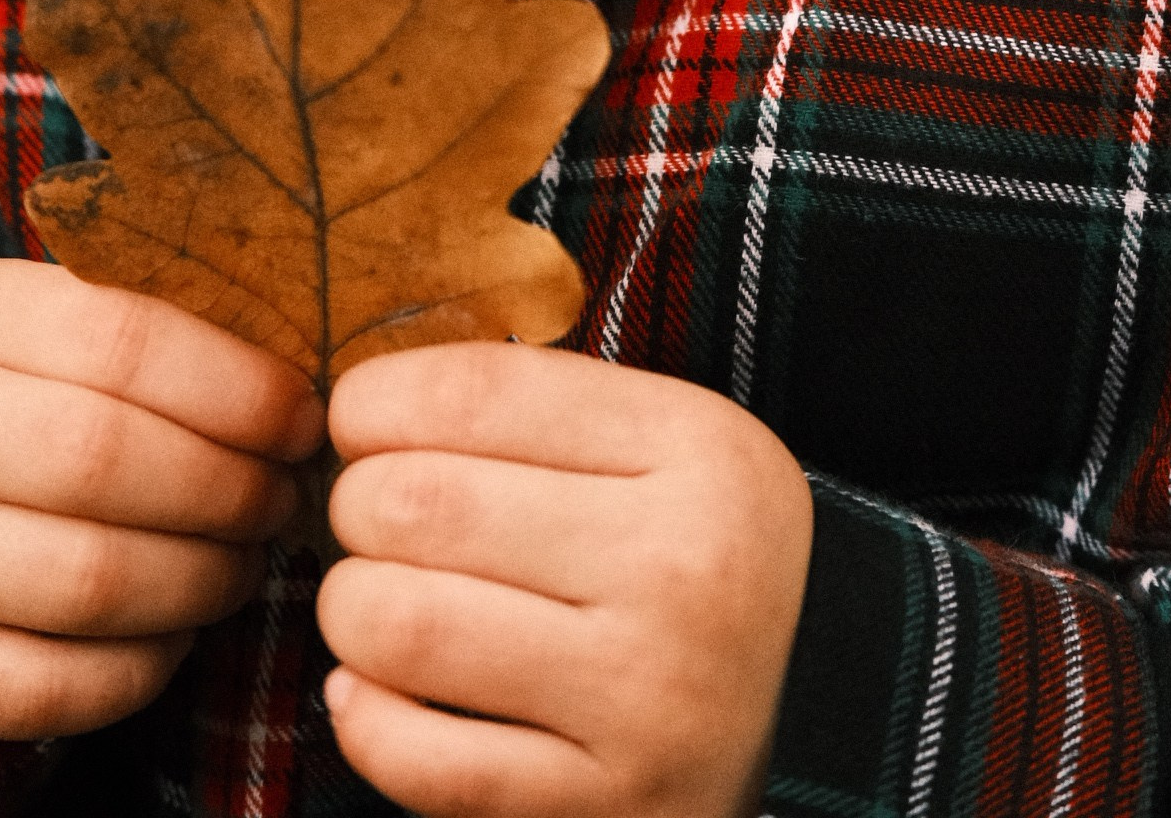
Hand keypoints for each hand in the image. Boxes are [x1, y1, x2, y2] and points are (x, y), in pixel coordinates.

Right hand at [0, 260, 324, 739]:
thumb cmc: (24, 406)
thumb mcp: (68, 337)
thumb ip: (167, 338)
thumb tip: (304, 389)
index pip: (121, 340)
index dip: (236, 388)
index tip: (303, 419)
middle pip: (100, 460)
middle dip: (225, 489)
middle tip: (281, 501)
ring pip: (81, 581)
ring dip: (197, 581)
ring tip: (243, 566)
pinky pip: (46, 687)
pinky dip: (138, 669)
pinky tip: (175, 633)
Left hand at [320, 345, 813, 817]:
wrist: (819, 709)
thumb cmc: (694, 553)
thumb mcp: (664, 447)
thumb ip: (538, 408)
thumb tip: (367, 403)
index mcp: (700, 450)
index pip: (482, 393)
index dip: (381, 400)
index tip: (358, 419)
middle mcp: (682, 567)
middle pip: (422, 504)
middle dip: (359, 504)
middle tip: (370, 516)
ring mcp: (646, 698)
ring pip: (403, 627)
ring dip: (351, 609)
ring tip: (373, 600)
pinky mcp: (605, 807)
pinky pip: (420, 760)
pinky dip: (365, 720)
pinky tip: (373, 691)